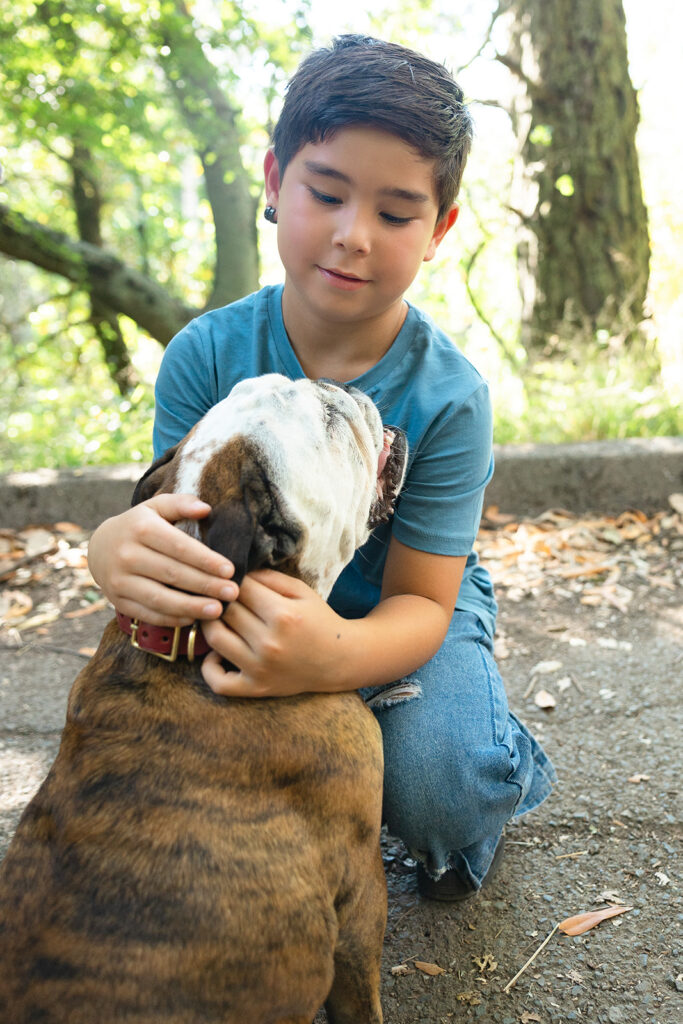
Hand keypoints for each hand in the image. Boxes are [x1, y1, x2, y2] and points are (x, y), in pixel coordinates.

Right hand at [87, 494, 237, 625]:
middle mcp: (127, 555)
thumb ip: (180, 504)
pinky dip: (172, 618)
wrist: (99, 548)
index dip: (205, 560)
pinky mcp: (118, 601)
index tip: (229, 570)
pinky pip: (148, 614)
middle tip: (232, 592)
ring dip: (191, 607)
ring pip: (159, 598)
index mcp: (140, 529)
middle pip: (172, 574)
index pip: (178, 547)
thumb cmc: (138, 526)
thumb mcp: (155, 508)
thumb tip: (206, 508)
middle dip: (205, 585)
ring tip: (217, 610)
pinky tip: (194, 618)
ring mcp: (120, 580)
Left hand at [201, 570, 347, 697]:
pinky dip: (209, 667)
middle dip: (222, 600)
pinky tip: (217, 653)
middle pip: (226, 611)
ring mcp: (261, 668)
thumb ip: (269, 577)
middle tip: (223, 597)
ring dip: (209, 624)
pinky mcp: (256, 688)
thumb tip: (237, 571)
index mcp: (283, 615)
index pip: (241, 589)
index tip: (234, 580)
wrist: (340, 660)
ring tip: (217, 618)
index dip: (234, 580)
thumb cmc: (319, 621)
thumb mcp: (302, 591)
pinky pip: (218, 681)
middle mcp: (270, 642)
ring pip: (215, 638)